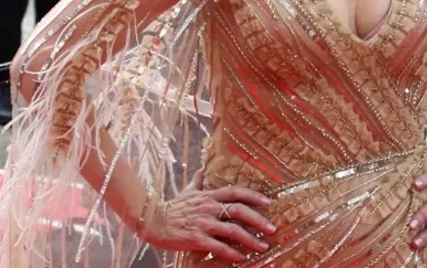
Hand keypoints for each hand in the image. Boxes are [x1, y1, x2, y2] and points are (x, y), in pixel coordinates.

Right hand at [141, 184, 275, 262]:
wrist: (153, 222)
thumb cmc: (172, 207)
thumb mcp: (186, 191)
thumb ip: (197, 181)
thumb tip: (202, 168)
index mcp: (208, 196)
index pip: (235, 191)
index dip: (253, 195)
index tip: (269, 201)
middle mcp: (209, 208)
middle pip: (239, 211)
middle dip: (259, 219)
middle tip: (273, 228)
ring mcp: (204, 223)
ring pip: (233, 231)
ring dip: (250, 239)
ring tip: (263, 247)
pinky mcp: (197, 239)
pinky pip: (219, 247)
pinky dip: (232, 253)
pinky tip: (242, 258)